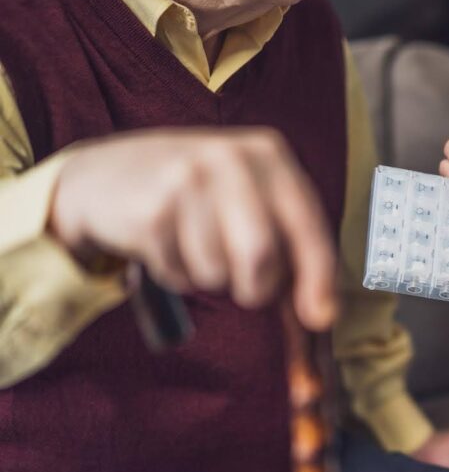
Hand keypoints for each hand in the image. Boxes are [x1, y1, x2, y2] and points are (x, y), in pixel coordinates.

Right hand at [50, 127, 336, 330]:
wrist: (104, 175)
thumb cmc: (195, 197)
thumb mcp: (249, 200)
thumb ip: (290, 246)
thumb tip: (323, 312)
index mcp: (269, 154)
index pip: (307, 225)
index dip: (318, 277)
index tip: (321, 317)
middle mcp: (231, 158)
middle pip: (261, 254)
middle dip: (255, 286)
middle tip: (242, 285)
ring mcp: (187, 178)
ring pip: (218, 271)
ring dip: (208, 278)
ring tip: (192, 244)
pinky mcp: (150, 208)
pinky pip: (179, 274)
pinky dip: (176, 275)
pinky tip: (164, 242)